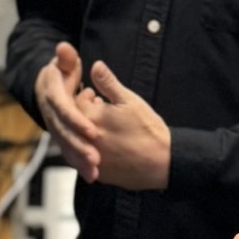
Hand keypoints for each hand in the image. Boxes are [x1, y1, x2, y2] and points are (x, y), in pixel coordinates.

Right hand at [34, 42, 99, 182]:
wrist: (45, 88)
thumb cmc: (61, 74)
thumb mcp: (64, 64)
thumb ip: (66, 58)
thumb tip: (64, 48)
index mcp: (53, 97)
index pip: (64, 111)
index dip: (77, 122)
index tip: (92, 131)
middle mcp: (52, 116)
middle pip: (65, 134)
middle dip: (80, 148)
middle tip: (96, 159)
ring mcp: (55, 129)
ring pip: (66, 147)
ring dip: (80, 161)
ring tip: (95, 173)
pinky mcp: (62, 138)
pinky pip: (70, 153)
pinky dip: (80, 164)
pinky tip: (93, 176)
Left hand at [83, 60, 170, 190]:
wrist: (164, 162)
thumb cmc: (148, 128)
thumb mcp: (130, 100)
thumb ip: (108, 83)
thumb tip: (95, 65)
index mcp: (92, 119)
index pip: (75, 102)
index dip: (86, 97)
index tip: (95, 96)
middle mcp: (85, 140)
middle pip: (74, 123)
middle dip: (85, 114)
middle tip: (101, 109)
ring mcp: (91, 159)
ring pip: (79, 142)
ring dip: (87, 133)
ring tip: (107, 127)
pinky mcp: (99, 174)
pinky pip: (88, 160)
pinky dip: (93, 151)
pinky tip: (109, 145)